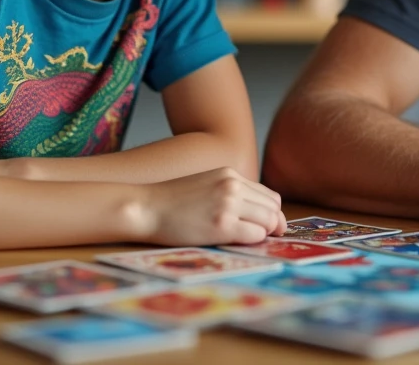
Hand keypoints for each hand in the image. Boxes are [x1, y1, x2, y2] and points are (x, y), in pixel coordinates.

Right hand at [141, 167, 287, 245]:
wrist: (146, 208)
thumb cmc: (172, 201)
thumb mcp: (206, 184)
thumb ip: (230, 192)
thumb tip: (255, 211)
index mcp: (230, 175)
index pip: (268, 196)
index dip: (272, 213)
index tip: (269, 225)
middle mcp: (233, 186)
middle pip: (273, 208)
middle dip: (273, 224)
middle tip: (266, 237)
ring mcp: (228, 205)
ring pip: (268, 221)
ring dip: (263, 233)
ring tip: (247, 239)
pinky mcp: (222, 225)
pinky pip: (255, 235)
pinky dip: (253, 241)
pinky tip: (238, 242)